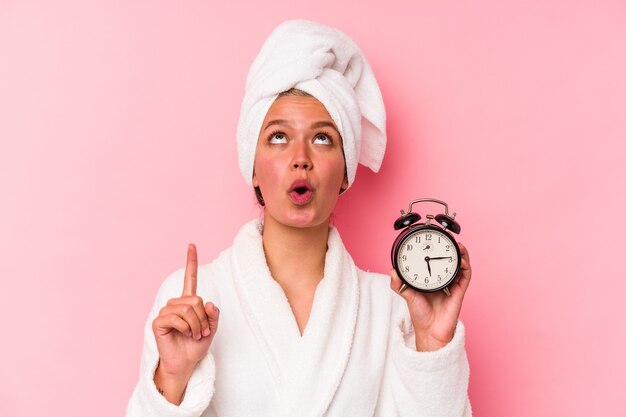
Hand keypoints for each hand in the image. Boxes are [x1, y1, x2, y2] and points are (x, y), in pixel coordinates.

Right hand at [152, 244, 219, 401]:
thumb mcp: (211, 329)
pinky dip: (185, 328)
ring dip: (195, 325)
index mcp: (188, 302)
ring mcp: (166, 312)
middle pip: (195, 300)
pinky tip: (184, 335)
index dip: (191, 262)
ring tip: (194, 335)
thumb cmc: (196, 346)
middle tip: (201, 331)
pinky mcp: (158, 321)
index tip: (192, 245)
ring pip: (187, 309)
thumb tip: (208, 303)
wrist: (185, 363)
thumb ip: (213, 315)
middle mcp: (176, 304)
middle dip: (203, 317)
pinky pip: (176, 318)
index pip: (189, 279)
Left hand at [390, 242, 471, 351]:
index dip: (434, 249)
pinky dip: (466, 265)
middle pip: (449, 259)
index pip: (433, 260)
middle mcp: (443, 279)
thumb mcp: (406, 295)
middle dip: (449, 247)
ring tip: (456, 243)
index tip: (432, 238)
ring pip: (460, 265)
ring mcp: (453, 284)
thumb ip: (398, 284)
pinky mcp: (460, 290)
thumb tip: (392, 272)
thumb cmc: (420, 313)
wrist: (430, 330)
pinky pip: (466, 275)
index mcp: (431, 278)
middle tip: (447, 236)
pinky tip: (462, 257)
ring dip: (460, 253)